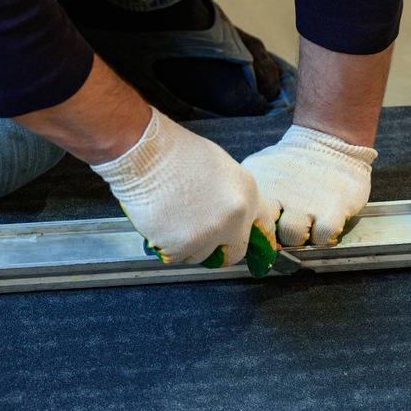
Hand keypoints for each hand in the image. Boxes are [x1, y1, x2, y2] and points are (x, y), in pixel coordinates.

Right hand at [92, 106, 278, 276]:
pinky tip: (161, 224)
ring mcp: (209, 233)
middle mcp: (234, 218)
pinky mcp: (182, 245)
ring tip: (174, 221)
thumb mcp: (220, 168)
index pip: (265, 228)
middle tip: (203, 239)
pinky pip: (177, 257)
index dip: (256, 241)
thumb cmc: (176, 153)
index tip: (252, 252)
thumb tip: (231, 216)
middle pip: (236, 251)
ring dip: (189, 246)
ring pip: (203, 256)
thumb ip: (231, 196)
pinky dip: (167, 246)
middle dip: (220, 249)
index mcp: (247, 194)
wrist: (146, 154)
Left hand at [241, 125, 376, 246]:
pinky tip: (323, 222)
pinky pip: (320, 239)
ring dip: (298, 236)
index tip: (265, 224)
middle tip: (286, 223)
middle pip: (268, 231)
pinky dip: (322, 236)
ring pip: (292, 238)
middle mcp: (280, 193)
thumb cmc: (293, 163)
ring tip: (305, 223)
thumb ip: (255, 195)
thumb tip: (250, 229)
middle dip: (275, 233)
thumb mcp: (263, 169)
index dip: (256, 227)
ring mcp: (306, 203)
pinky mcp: (332, 211)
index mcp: (259, 183)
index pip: (247, 219)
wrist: (330, 140)